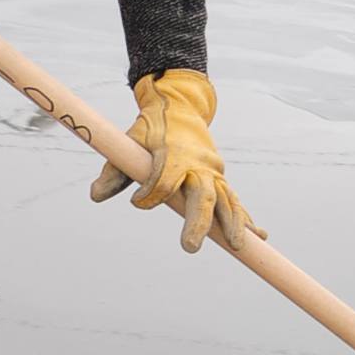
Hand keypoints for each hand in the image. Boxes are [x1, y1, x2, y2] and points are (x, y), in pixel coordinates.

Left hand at [89, 69, 265, 254]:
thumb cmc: (151, 129)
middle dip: (198, 222)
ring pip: (226, 200)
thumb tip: (95, 196)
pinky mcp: (220, 179)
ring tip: (237, 247)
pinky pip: (234, 201)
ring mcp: (213, 172)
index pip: (163, 181)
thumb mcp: (129, 143)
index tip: (136, 201)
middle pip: (202, 195)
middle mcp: (198, 164)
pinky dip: (246, 218)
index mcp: (173, 154)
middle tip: (190, 247)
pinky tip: (259, 237)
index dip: (149, 195)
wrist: (180, 107)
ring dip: (233, 223)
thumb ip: (115, 171)